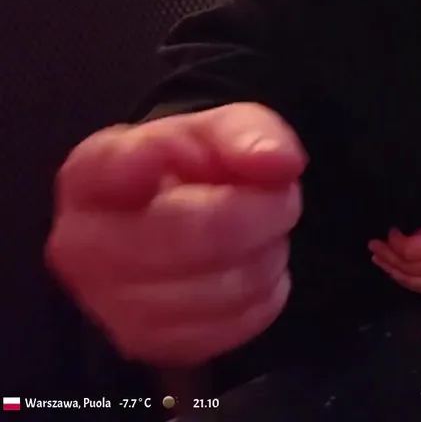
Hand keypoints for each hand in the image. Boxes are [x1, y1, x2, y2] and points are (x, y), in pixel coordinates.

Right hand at [45, 103, 305, 365]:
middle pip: (202, 233)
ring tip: (258, 235)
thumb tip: (277, 162)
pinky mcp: (150, 345)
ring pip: (228, 285)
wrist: (172, 224)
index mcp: (91, 176)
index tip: (198, 155)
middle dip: (265, 212)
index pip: (126, 164)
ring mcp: (111, 305)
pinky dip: (263, 295)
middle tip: (279, 199)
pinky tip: (246, 269)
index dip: (170, 159)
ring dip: (267, 255)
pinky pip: (237, 323)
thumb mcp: (218, 130)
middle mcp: (85, 246)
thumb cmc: (189, 173)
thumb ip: (249, 132)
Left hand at [368, 206, 420, 294]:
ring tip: (381, 261)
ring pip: (413, 283)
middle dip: (386, 257)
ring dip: (393, 272)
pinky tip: (402, 275)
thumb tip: (412, 235)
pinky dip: (410, 283)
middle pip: (406, 269)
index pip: (408, 250)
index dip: (393, 241)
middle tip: (374, 245)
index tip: (391, 229)